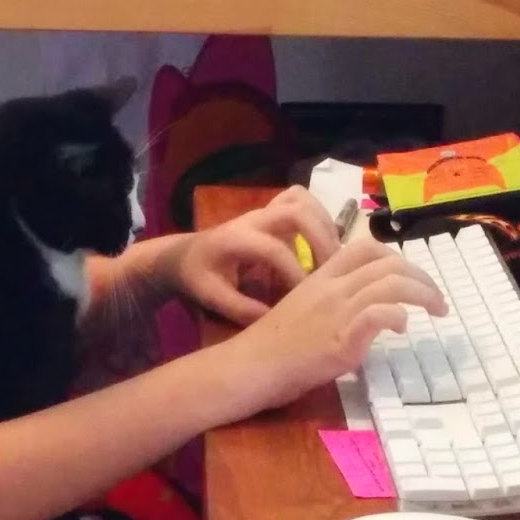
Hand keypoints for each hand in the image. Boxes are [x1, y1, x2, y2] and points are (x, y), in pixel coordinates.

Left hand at [160, 186, 342, 324]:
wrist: (186, 253)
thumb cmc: (198, 276)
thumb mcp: (211, 296)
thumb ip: (241, 308)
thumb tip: (277, 320)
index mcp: (235, 238)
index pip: (274, 249)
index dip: (295, 273)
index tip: (307, 294)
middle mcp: (253, 218)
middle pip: (295, 210)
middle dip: (319, 238)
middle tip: (331, 269)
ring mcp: (264, 211)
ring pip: (303, 200)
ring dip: (324, 225)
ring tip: (334, 257)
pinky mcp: (273, 212)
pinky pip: (303, 202)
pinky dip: (320, 218)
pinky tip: (325, 245)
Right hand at [214, 238, 447, 419]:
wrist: (250, 366)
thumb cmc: (272, 344)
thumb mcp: (303, 308)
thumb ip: (332, 301)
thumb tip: (365, 307)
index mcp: (321, 277)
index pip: (366, 248)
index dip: (397, 257)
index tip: (412, 277)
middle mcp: (332, 288)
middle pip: (388, 263)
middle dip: (423, 277)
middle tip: (437, 298)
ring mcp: (337, 312)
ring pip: (391, 284)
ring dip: (424, 294)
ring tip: (437, 310)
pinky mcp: (340, 340)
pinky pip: (378, 314)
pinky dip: (398, 316)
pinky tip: (401, 328)